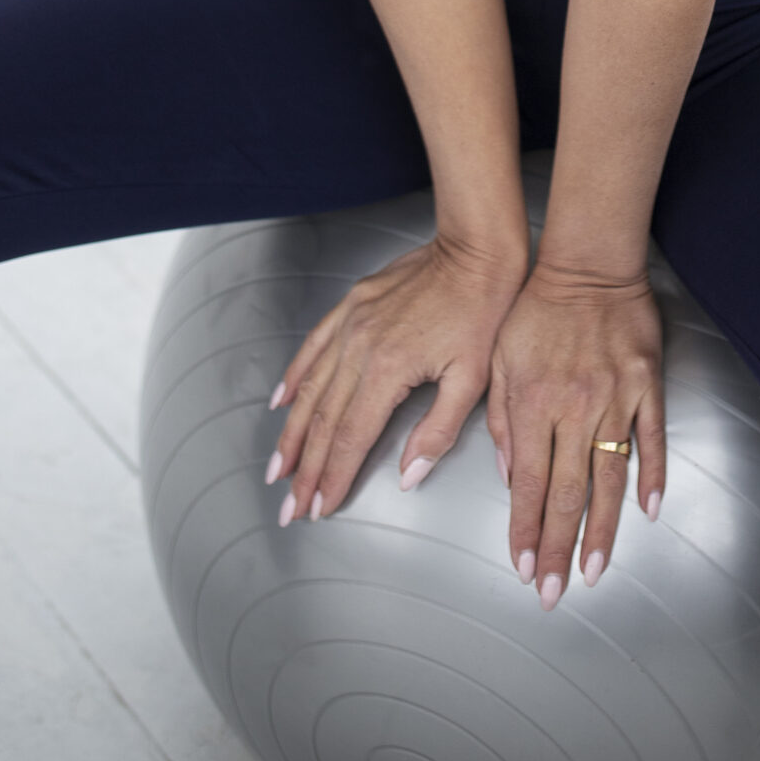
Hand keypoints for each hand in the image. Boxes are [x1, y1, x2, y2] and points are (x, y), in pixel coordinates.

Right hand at [264, 233, 524, 520]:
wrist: (474, 251)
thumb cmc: (481, 312)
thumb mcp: (473, 379)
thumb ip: (438, 431)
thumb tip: (407, 476)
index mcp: (388, 370)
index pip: (351, 439)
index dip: (333, 478)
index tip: (320, 509)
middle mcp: (359, 347)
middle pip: (323, 422)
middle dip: (304, 471)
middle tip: (289, 507)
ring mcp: (350, 323)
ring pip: (309, 389)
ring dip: (291, 434)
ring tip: (278, 469)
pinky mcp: (350, 305)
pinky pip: (312, 345)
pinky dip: (293, 376)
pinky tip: (279, 403)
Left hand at [487, 260, 667, 607]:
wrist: (588, 264)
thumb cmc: (536, 307)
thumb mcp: (499, 357)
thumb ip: (502, 418)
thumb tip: (512, 475)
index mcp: (533, 401)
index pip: (529, 483)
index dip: (527, 531)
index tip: (525, 569)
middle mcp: (574, 407)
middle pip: (568, 493)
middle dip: (559, 548)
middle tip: (556, 593)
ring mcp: (615, 398)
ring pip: (610, 478)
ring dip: (602, 531)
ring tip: (595, 572)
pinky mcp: (645, 385)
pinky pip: (651, 439)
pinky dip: (652, 477)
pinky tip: (649, 513)